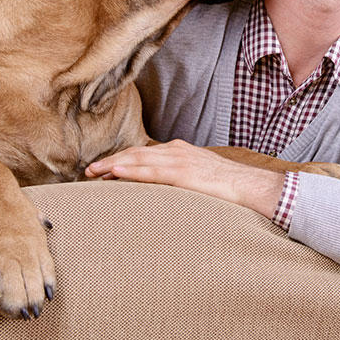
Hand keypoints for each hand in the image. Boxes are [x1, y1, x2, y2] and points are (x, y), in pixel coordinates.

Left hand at [85, 139, 284, 218]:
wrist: (251, 185)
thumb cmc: (228, 186)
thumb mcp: (199, 177)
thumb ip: (180, 178)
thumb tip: (163, 189)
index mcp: (179, 151)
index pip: (143, 152)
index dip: (120, 159)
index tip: (102, 169)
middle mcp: (176, 151)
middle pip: (135, 153)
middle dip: (110, 161)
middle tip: (88, 171)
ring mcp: (180, 160)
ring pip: (139, 159)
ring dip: (113, 165)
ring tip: (93, 173)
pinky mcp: (184, 173)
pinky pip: (152, 171)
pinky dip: (131, 171)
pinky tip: (115, 173)